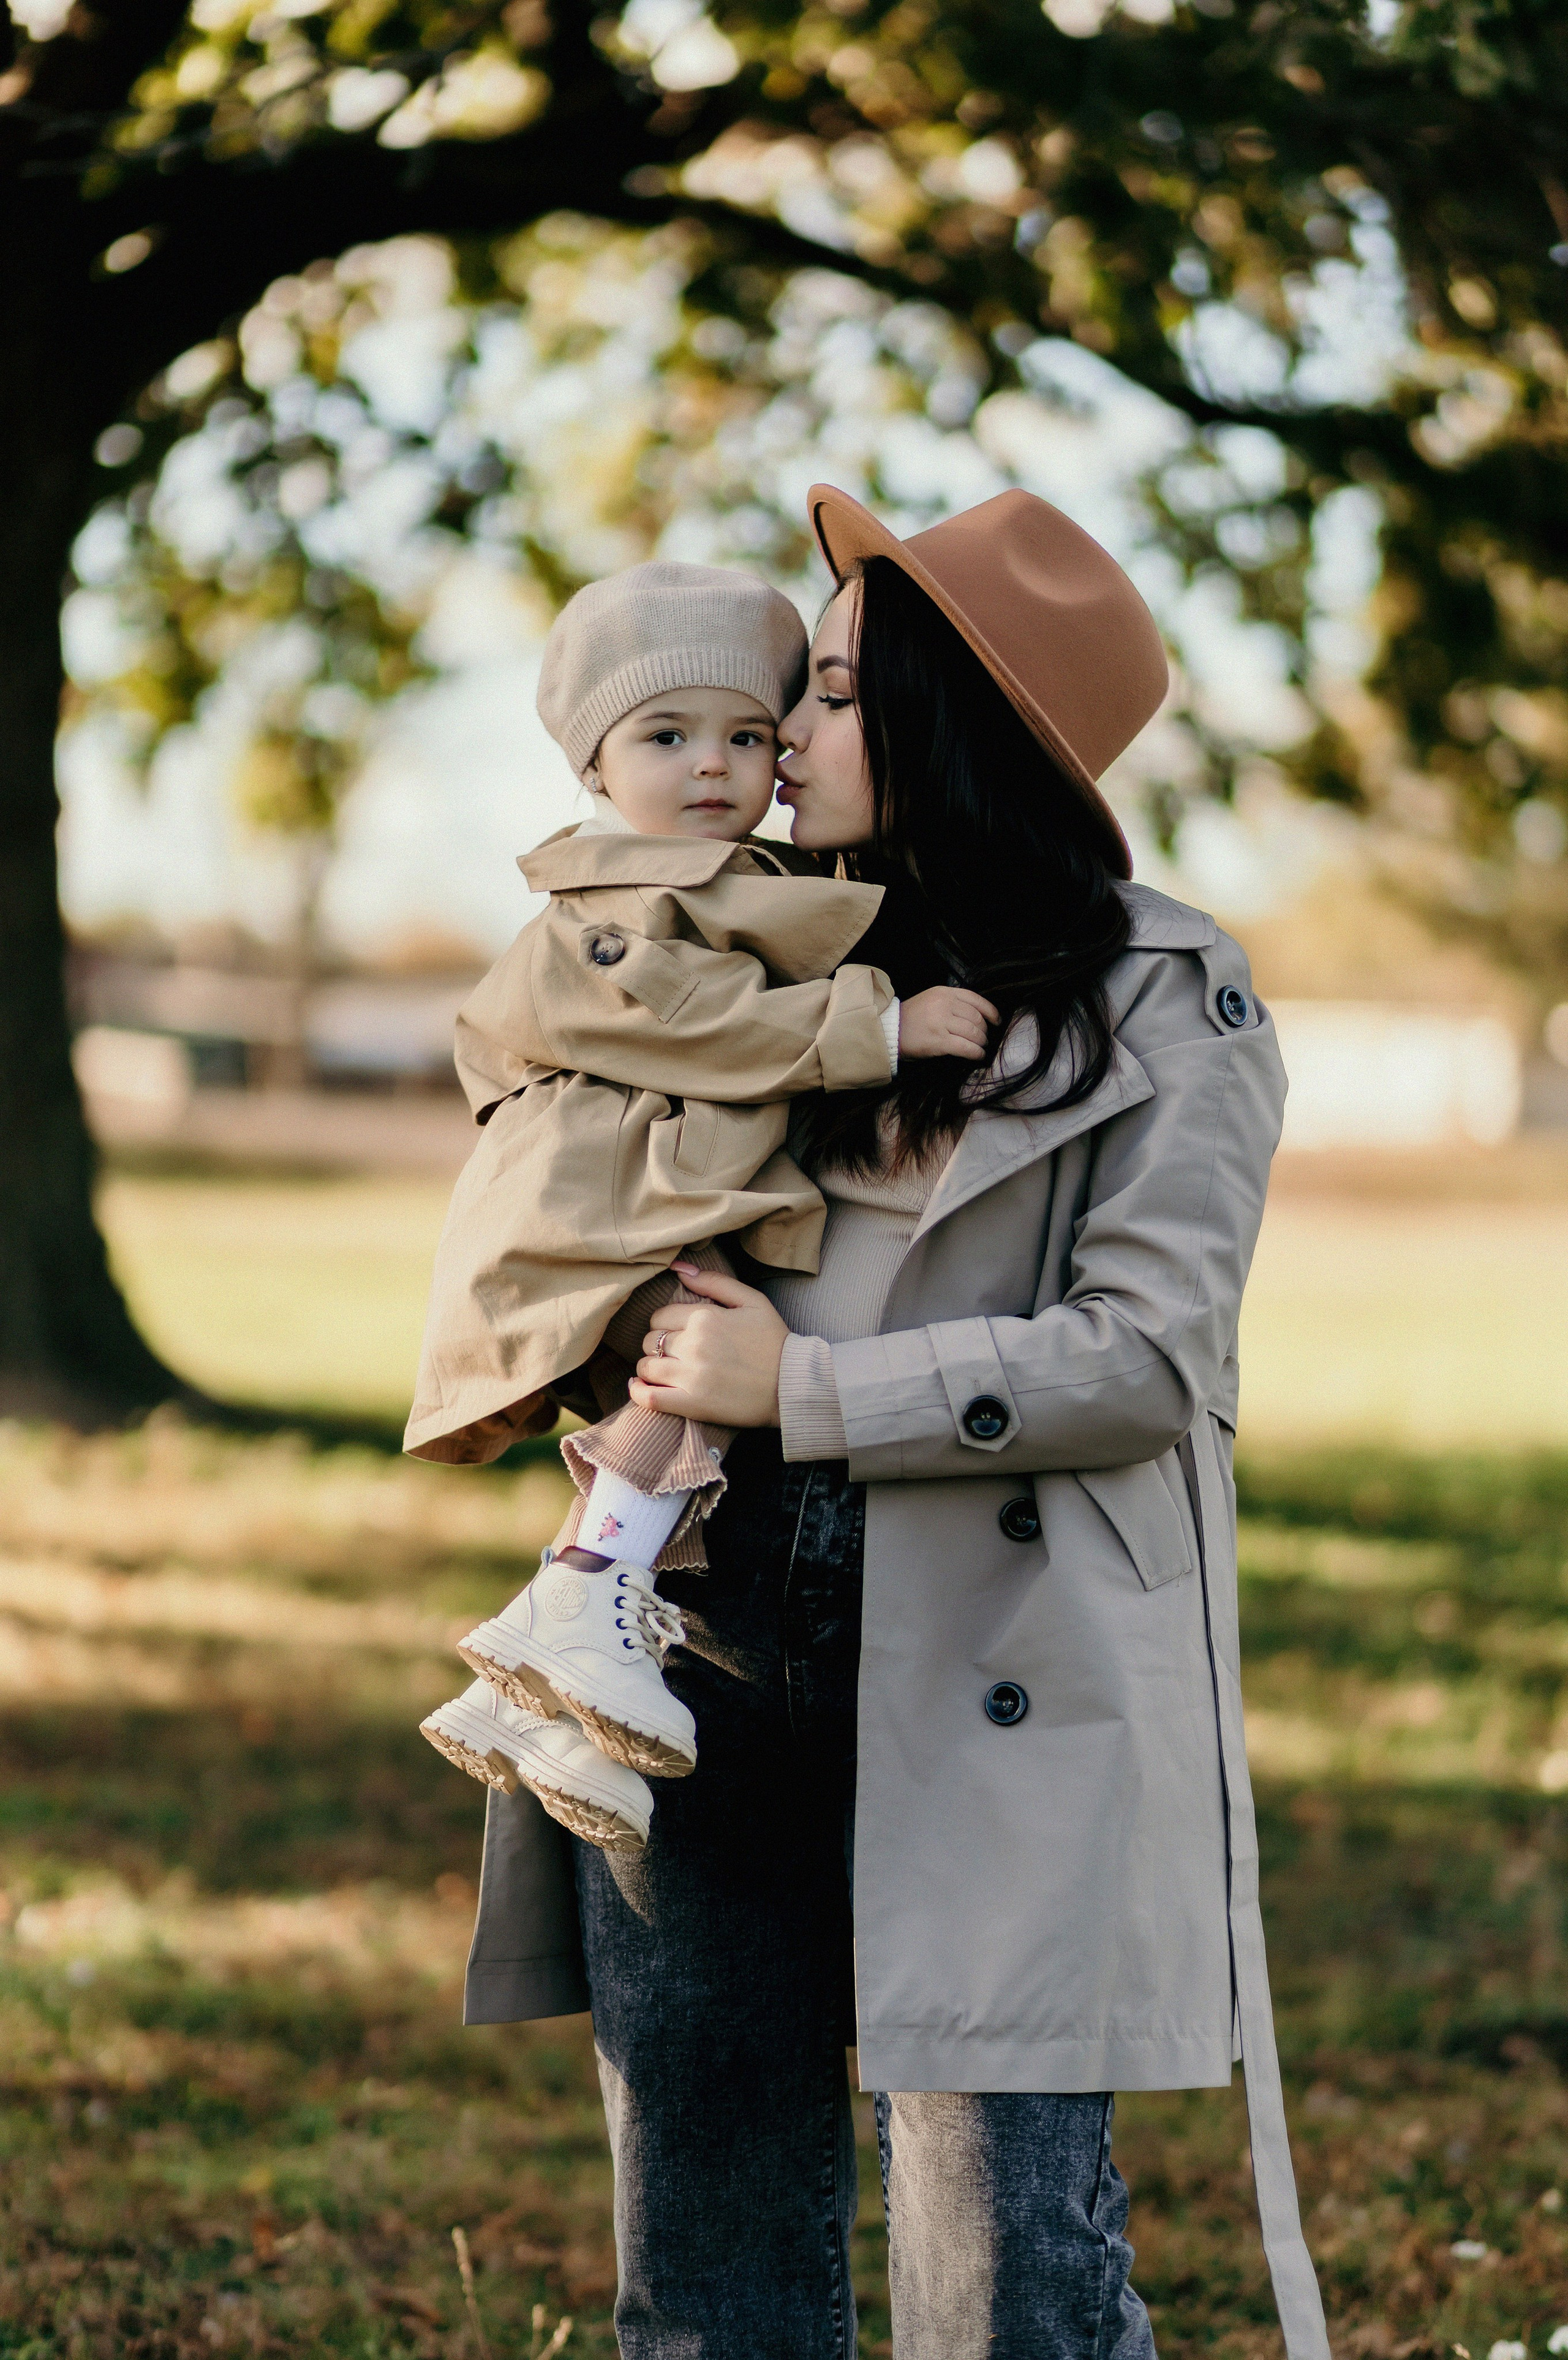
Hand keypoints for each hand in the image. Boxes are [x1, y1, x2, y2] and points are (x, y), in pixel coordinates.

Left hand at [629, 1265, 788, 1427]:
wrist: (794, 1385)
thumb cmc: (774, 1341)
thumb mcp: (752, 1301)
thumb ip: (713, 1281)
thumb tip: (678, 1267)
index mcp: (705, 1317)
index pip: (660, 1316)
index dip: (666, 1323)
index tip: (678, 1332)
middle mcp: (694, 1345)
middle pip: (651, 1340)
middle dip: (658, 1344)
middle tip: (674, 1352)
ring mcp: (691, 1376)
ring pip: (646, 1366)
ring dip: (651, 1367)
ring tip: (665, 1370)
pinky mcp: (692, 1404)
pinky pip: (648, 1397)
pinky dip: (637, 1392)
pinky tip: (639, 1387)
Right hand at [898, 986, 998, 1062]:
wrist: (889, 1031)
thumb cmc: (911, 1018)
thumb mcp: (931, 1000)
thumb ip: (952, 1003)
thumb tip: (978, 1017)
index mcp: (944, 992)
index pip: (975, 999)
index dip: (990, 1012)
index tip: (996, 1021)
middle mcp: (944, 1004)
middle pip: (976, 1018)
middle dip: (984, 1031)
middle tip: (983, 1039)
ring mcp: (941, 1022)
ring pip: (974, 1033)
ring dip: (981, 1042)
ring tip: (980, 1047)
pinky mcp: (939, 1041)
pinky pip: (966, 1047)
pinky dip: (975, 1053)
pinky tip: (977, 1056)